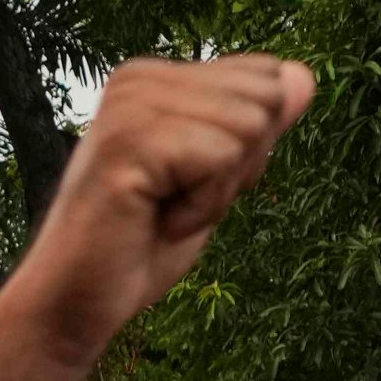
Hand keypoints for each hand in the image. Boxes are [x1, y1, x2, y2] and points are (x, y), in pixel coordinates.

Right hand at [0, 56, 316, 362]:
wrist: (74, 304)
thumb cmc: (140, 246)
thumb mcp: (216, 179)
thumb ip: (257, 127)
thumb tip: (305, 76)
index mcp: (155, 76)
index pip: (266, 78)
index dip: (246, 149)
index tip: (186, 183)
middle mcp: (138, 77)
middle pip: (267, 97)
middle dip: (240, 166)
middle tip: (173, 202)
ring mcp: (131, 105)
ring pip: (251, 126)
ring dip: (219, 190)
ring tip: (161, 211)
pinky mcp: (131, 140)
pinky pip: (223, 158)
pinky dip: (202, 207)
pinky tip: (154, 221)